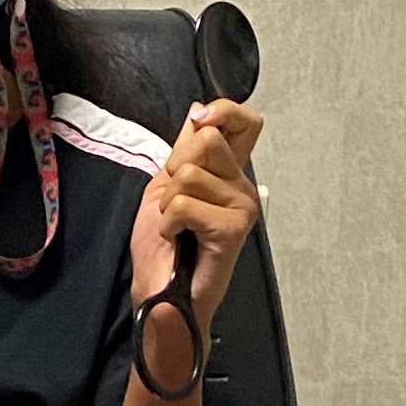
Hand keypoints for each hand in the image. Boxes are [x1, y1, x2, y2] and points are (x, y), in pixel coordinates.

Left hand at [127, 99, 263, 359]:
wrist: (160, 295)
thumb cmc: (162, 251)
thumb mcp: (164, 187)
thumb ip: (184, 149)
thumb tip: (198, 111)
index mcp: (229, 175)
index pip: (245, 122)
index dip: (222, 111)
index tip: (200, 121)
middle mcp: (242, 187)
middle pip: (207, 139)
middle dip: (176, 168)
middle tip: (174, 204)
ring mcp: (242, 207)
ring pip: (190, 173)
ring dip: (168, 203)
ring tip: (176, 227)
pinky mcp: (233, 228)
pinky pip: (185, 203)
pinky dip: (169, 222)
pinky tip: (178, 239)